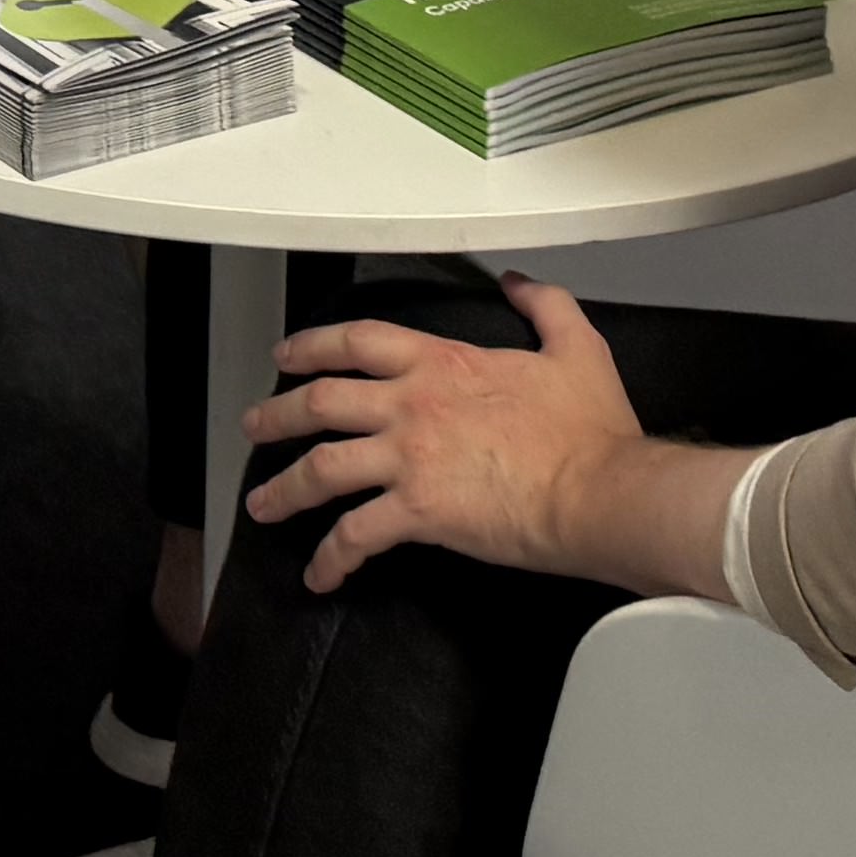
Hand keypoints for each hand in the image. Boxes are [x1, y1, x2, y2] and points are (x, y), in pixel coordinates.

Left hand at [240, 277, 648, 592]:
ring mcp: (408, 458)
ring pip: (320, 468)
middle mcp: (412, 405)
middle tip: (255, 427)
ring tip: (263, 504)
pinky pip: (354, 536)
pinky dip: (330, 557)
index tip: (287, 355)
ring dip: (283, 489)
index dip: (312, 346)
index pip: (357, 341)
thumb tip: (519, 282)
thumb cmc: (590, 432)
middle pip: (320, 402)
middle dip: (276, 414)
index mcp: (442, 363)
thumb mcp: (575, 348)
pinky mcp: (416, 512)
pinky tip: (321, 574)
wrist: (600, 491)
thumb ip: (544, 305)